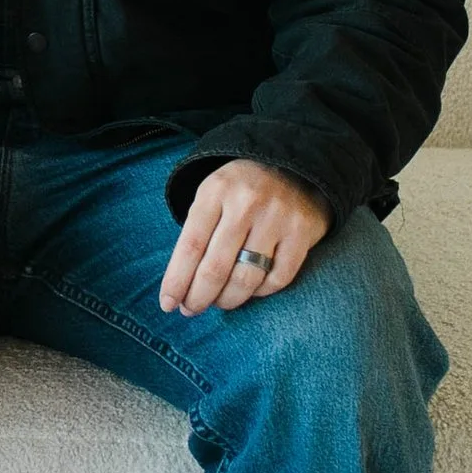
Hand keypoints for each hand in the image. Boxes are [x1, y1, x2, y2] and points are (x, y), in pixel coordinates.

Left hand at [159, 159, 330, 315]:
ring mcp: (277, 218)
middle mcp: (246, 204)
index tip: (168, 304)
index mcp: (216, 191)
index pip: (190, 246)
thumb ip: (199, 231)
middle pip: (215, 268)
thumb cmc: (242, 189)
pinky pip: (278, 279)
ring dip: (228, 299)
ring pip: (246, 278)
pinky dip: (260, 292)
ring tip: (219, 302)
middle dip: (199, 297)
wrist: (294, 163)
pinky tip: (250, 291)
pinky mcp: (303, 232)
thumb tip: (183, 283)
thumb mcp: (213, 194)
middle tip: (191, 310)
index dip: (177, 281)